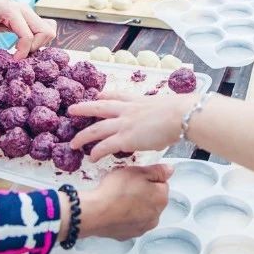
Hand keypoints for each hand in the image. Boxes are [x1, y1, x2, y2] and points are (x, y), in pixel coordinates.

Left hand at [0, 0, 56, 60]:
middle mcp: (25, 10)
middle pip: (45, 32)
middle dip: (34, 48)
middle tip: (19, 54)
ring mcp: (32, 12)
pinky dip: (41, 40)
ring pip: (49, 31)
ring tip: (23, 49)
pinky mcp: (34, 17)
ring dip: (39, 44)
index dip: (22, 53)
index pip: (27, 36)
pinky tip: (27, 44)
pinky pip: (48, 29)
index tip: (12, 61)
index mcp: (11, 11)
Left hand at [68, 91, 195, 161]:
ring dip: (83, 136)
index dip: (105, 96)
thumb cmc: (182, 111)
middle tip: (71, 110)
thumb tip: (172, 118)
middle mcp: (127, 110)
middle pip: (99, 107)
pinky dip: (96, 152)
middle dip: (84, 108)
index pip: (116, 96)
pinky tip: (91, 158)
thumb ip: (163, 112)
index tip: (97, 95)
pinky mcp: (125, 138)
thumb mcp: (169, 106)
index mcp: (138, 101)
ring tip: (73, 143)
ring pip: (96, 129)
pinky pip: (105, 146)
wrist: (181, 116)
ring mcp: (124, 123)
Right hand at [77, 164, 173, 239]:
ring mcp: (142, 228)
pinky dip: (125, 217)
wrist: (95, 212)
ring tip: (118, 198)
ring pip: (142, 212)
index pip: (162, 184)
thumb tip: (170, 170)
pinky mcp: (128, 235)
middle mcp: (155, 216)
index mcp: (161, 199)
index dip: (148, 178)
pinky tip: (114, 210)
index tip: (136, 177)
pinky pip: (130, 223)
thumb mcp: (138, 171)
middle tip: (126, 186)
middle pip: (152, 200)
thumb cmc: (116, 191)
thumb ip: (158, 171)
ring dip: (134, 206)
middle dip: (143, 193)